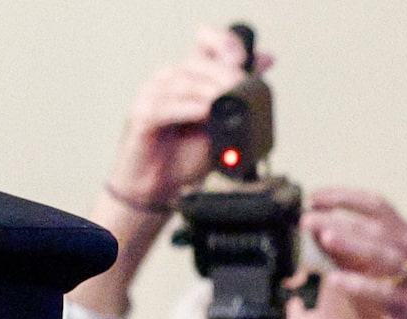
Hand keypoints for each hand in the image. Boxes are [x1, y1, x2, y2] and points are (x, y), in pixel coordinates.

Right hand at [104, 25, 268, 212]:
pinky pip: (164, 107)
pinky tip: (204, 114)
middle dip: (223, 75)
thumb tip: (266, 59)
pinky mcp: (140, 118)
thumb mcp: (223, 120)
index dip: (225, 42)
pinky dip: (187, 110)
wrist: (158, 190)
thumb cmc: (183, 157)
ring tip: (224, 105)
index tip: (241, 58)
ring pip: (182, 83)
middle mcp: (167, 80)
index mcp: (188, 75)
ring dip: (208, 93)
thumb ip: (240, 89)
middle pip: (197, 63)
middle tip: (241, 89)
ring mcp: (150, 97)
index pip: (206, 40)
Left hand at [305, 187, 406, 318]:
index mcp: (406, 239)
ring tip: (324, 234)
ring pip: (386, 253)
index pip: (379, 206)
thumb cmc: (390, 307)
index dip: (346, 197)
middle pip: (379, 226)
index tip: (314, 195)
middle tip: (308, 217)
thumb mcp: (365, 271)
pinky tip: (337, 280)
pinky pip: (385, 293)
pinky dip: (360, 284)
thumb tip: (313, 229)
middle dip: (340, 218)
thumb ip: (343, 252)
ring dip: (352, 241)